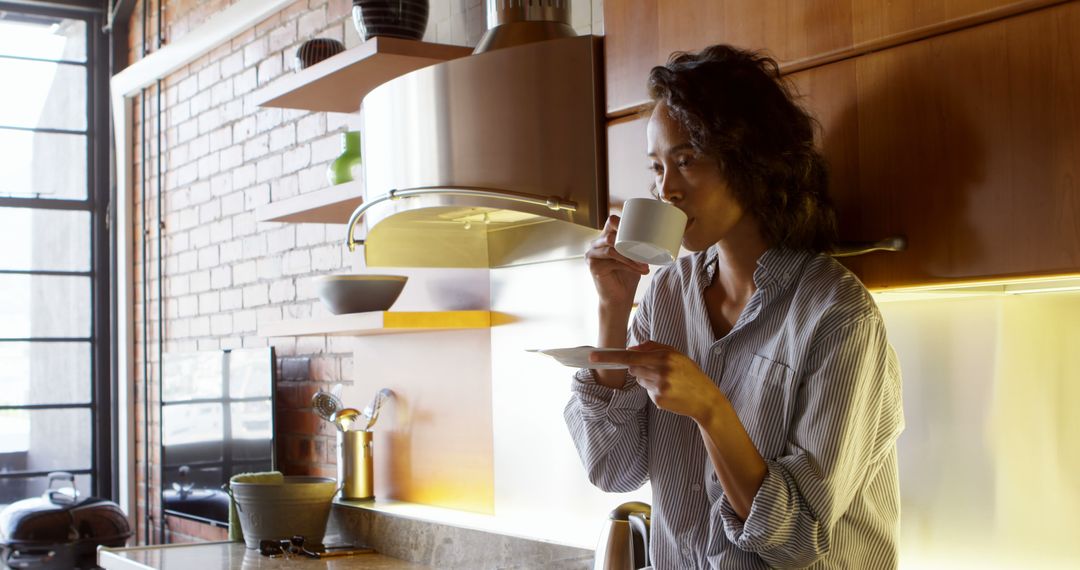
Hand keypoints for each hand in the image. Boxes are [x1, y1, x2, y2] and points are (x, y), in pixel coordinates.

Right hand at [585, 214, 649, 311]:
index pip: (611, 222)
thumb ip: (637, 245)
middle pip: (609, 235)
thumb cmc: (627, 276)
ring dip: (630, 256)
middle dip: (628, 241)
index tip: (640, 226)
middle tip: (644, 249)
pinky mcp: (593, 267)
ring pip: (612, 249)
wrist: (619, 298)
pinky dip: (629, 265)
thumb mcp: (633, 257)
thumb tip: (657, 235)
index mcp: (604, 238)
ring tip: (644, 263)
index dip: (622, 221)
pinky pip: (613, 261)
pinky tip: (640, 269)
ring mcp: (592, 256)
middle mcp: (595, 245)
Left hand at [590, 341, 721, 421]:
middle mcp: (661, 371)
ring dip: (648, 379)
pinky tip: (670, 392)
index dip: (610, 356)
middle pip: (633, 368)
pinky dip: (654, 391)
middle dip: (639, 368)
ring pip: (639, 380)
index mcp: (665, 356)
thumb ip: (654, 347)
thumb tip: (631, 347)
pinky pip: (647, 392)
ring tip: (668, 382)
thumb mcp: (676, 355)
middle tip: (658, 371)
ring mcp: (659, 387)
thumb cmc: (690, 374)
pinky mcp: (658, 400)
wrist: (706, 399)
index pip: (631, 356)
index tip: (593, 356)